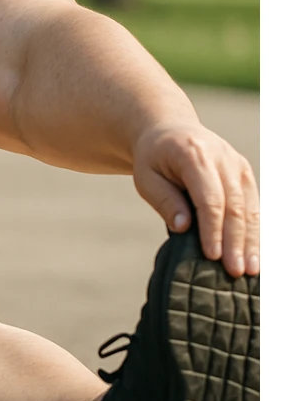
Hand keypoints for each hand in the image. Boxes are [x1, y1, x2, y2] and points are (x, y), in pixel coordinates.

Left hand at [132, 122, 259, 277]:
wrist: (169, 130)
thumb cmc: (153, 158)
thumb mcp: (146, 177)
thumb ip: (164, 200)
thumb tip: (184, 227)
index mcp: (194, 154)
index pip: (209, 198)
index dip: (213, 229)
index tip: (212, 256)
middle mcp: (223, 157)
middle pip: (235, 205)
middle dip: (236, 241)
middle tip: (235, 271)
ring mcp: (238, 165)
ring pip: (250, 207)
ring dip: (251, 240)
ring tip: (250, 270)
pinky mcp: (245, 174)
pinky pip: (254, 205)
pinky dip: (255, 231)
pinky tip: (255, 254)